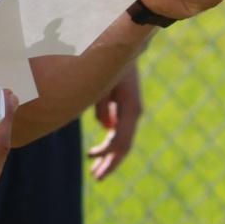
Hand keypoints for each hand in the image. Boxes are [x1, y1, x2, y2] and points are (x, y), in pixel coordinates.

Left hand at [87, 65, 141, 179]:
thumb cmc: (111, 62)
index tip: (90, 157)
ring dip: (109, 157)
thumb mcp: (102, 82)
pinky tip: (98, 152)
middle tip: (96, 178)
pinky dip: (109, 143)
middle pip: (123, 147)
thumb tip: (105, 127)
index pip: (121, 141)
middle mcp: (133, 113)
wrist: (125, 45)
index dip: (107, 153)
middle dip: (110, 163)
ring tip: (96, 172)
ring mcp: (130, 111)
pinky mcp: (124, 107)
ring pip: (122, 141)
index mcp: (131, 109)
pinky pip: (118, 131)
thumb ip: (102, 104)